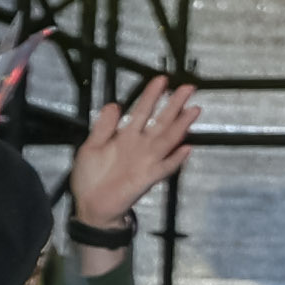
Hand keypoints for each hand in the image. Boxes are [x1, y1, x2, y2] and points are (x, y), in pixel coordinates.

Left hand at [69, 74, 198, 233]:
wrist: (91, 205)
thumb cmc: (90, 176)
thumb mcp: (90, 146)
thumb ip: (103, 127)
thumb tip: (114, 104)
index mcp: (126, 136)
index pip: (142, 111)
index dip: (151, 95)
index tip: (161, 79)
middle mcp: (141, 145)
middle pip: (161, 121)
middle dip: (174, 104)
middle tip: (189, 87)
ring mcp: (147, 161)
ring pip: (168, 139)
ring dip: (181, 126)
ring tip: (194, 110)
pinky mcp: (148, 177)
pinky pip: (165, 167)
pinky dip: (176, 159)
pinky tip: (187, 149)